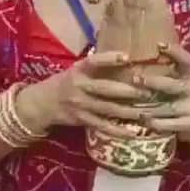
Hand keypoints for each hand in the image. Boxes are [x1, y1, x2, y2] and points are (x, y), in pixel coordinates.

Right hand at [17, 51, 155, 137]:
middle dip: (127, 91)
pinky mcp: (81, 119)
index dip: (109, 59)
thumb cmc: (66, 82)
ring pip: (107, 109)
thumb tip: (127, 59)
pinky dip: (117, 130)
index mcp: (77, 70)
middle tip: (147, 92)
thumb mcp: (76, 70)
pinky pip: (102, 126)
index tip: (127, 57)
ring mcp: (79, 104)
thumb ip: (96, 68)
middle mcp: (78, 86)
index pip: (94, 61)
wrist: (42, 102)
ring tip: (146, 114)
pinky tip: (132, 133)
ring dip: (127, 112)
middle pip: (104, 88)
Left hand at [135, 44, 189, 147]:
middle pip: (173, 85)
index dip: (175, 52)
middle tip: (135, 78)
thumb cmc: (185, 98)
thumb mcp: (181, 81)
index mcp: (189, 75)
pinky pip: (168, 124)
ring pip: (166, 107)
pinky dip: (154, 123)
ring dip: (147, 107)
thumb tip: (135, 55)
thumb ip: (166, 70)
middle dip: (154, 82)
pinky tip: (142, 121)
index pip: (186, 60)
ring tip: (129, 104)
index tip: (159, 45)